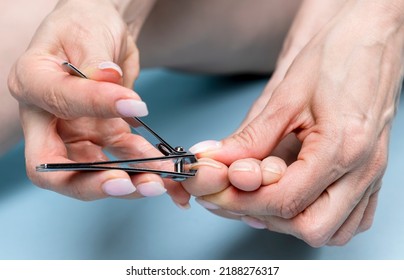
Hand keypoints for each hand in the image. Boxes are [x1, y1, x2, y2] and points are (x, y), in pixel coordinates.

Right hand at [8, 0, 189, 204]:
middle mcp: (47, 117)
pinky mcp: (101, 134)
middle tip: (129, 184)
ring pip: (95, 170)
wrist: (99, 32)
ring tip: (159, 183)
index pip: (54, 106)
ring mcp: (75, 131)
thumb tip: (108, 78)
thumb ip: (95, 59)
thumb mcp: (88, 33)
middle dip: (94, 182)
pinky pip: (122, 155)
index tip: (133, 103)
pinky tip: (163, 166)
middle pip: (58, 167)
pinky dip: (143, 163)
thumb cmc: (84, 25)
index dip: (93, 107)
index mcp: (33, 83)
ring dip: (128, 180)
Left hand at [187, 1, 403, 245]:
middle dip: (265, 216)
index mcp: (343, 147)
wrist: (368, 37)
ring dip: (291, 221)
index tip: (217, 192)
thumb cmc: (335, 55)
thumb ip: (252, 136)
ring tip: (262, 196)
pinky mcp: (371, 174)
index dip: (242, 201)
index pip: (285, 200)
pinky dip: (316, 217)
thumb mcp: (285, 94)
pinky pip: (350, 219)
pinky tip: (293, 199)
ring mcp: (372, 175)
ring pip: (333, 231)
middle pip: (312, 227)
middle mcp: (363, 169)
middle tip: (236, 196)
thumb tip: (220, 161)